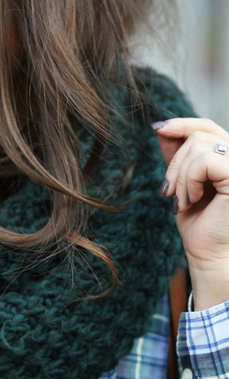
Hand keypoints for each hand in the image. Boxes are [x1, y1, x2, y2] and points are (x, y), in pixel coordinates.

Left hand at [155, 118, 228, 308]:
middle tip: (167, 192)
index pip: (206, 126)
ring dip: (179, 177)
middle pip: (199, 134)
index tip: (157, 128)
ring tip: (182, 201)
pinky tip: (192, 201)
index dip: (181, 123)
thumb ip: (177, 156)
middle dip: (174, 163)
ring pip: (198, 146)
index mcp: (228, 157)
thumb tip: (162, 127)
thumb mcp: (182, 183)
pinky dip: (189, 181)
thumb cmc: (199, 223)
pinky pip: (204, 161)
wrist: (208, 254)